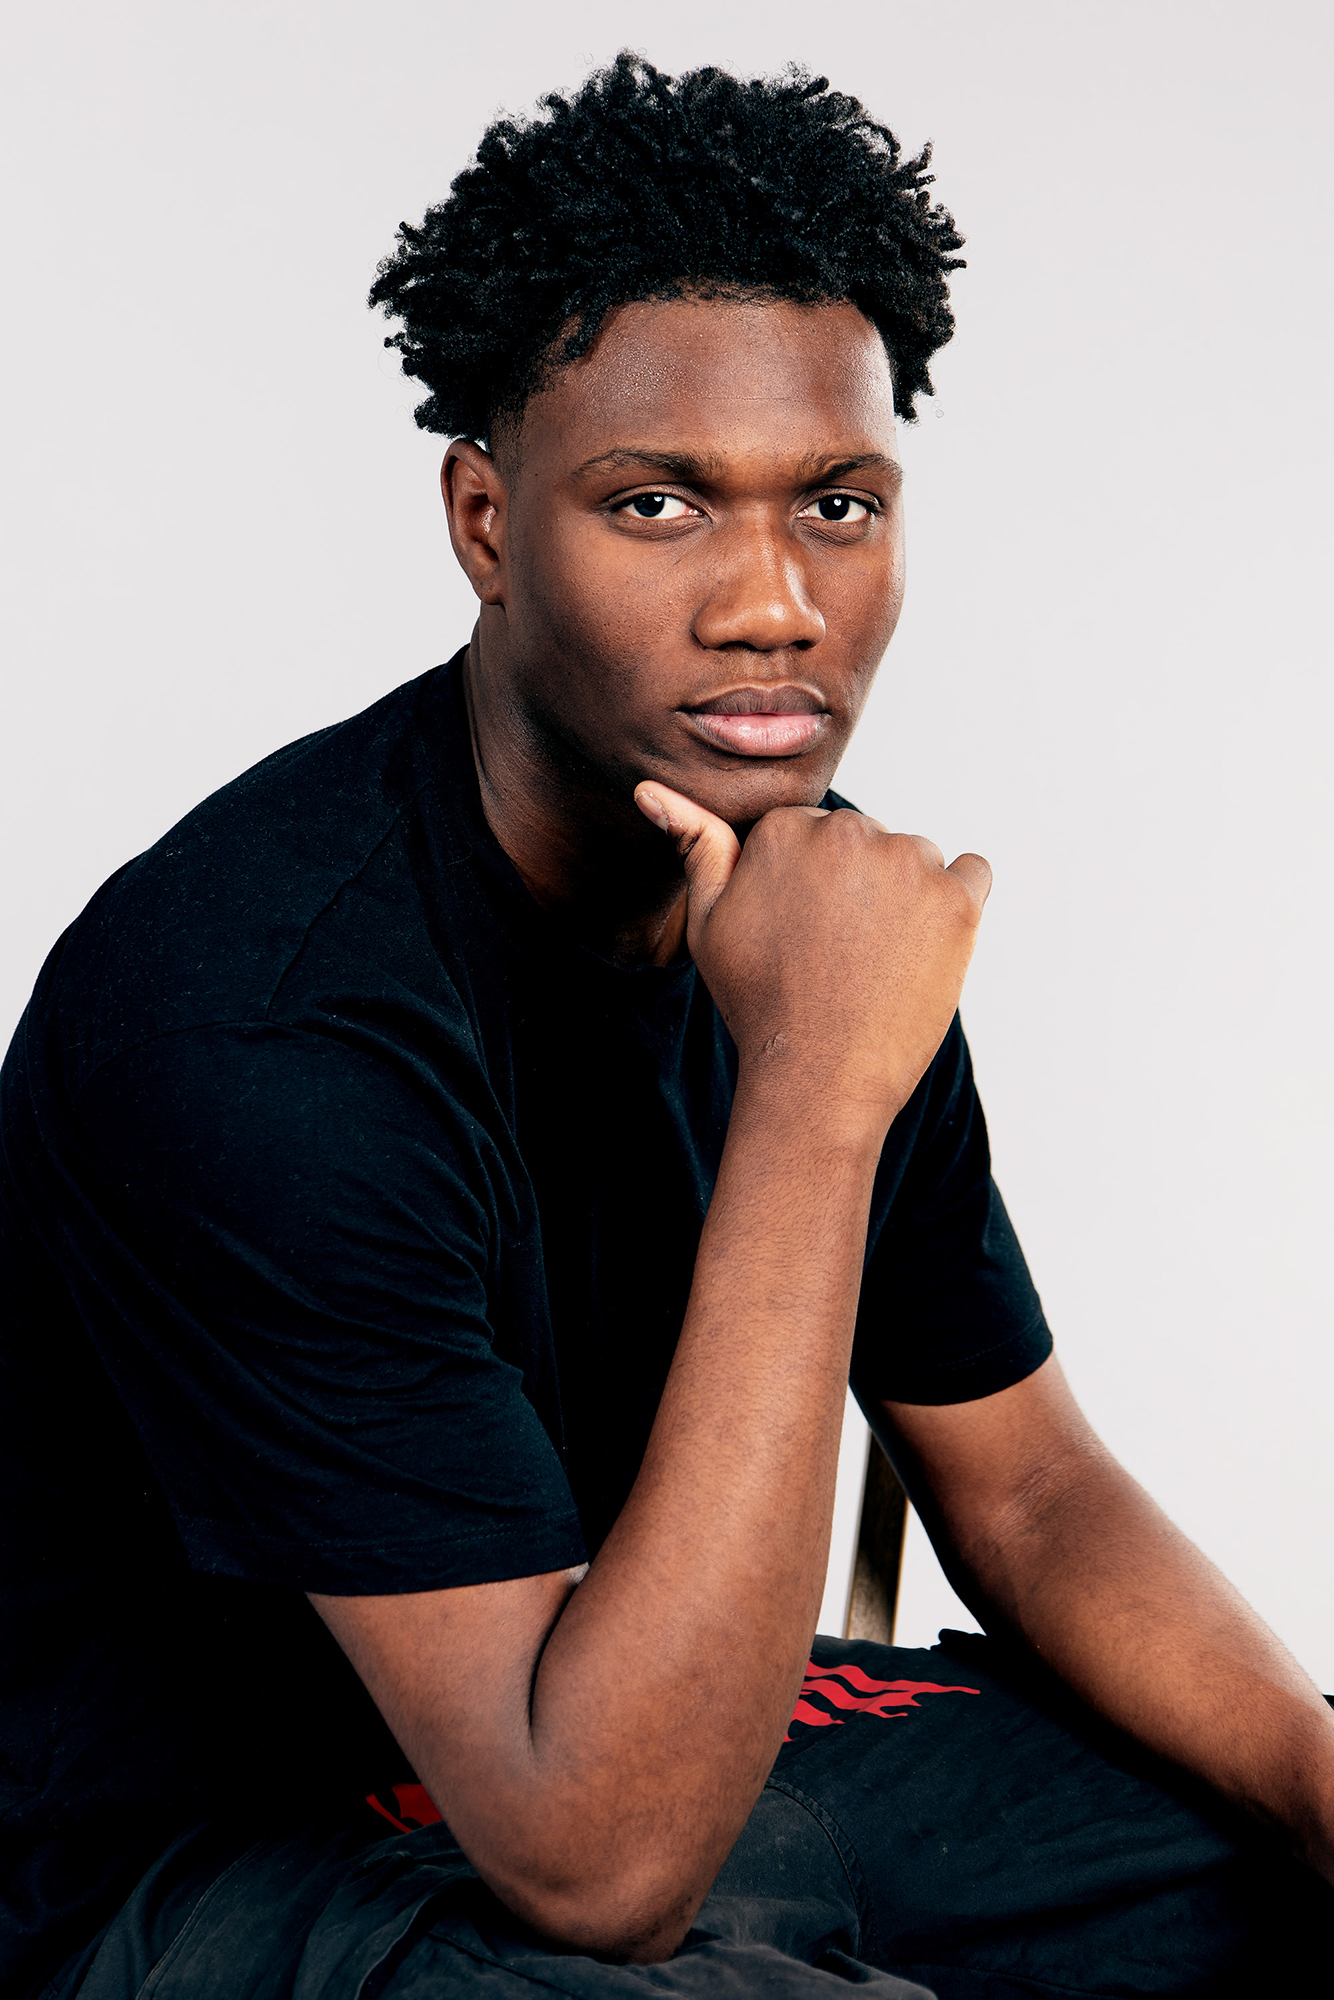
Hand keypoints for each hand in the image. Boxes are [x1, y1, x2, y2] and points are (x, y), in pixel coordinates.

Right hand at [635, 782, 990, 1133]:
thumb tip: (650, 789)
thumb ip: (694, 843)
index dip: (812, 889)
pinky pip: (971, 876)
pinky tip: (921, 951)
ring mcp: (909, 862)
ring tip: (874, 961)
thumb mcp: (708, 921)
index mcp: (788, 827)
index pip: (817, 836)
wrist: (817, 1076)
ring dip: (906, 898)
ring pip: (917, 861)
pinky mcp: (958, 899)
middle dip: (859, 888)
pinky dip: (956, 907)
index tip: (803, 934)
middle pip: (868, 843)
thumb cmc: (757, 1001)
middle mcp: (850, 830)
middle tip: (837, 954)